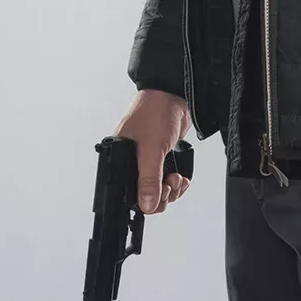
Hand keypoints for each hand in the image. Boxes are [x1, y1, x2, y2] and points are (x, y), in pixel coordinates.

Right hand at [116, 88, 192, 212]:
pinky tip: (181, 177)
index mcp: (118, 159)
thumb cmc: (155, 113)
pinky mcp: (160, 157)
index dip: (144, 200)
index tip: (160, 196)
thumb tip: (147, 204)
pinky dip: (176, 182)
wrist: (174, 96)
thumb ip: (149, 179)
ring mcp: (146, 160)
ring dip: (171, 189)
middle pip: (144, 194)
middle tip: (170, 185)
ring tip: (177, 179)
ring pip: (157, 188)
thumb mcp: (151, 150)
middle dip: (161, 195)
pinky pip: (166, 180)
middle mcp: (130, 162)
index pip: (126, 193)